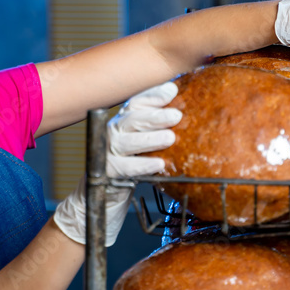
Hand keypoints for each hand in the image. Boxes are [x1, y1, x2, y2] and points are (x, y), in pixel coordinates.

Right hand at [52, 82, 180, 246]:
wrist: (103, 198)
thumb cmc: (130, 169)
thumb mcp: (146, 147)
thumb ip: (159, 131)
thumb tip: (187, 114)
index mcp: (123, 122)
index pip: (136, 103)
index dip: (152, 95)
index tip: (171, 91)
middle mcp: (113, 133)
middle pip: (131, 119)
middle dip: (155, 116)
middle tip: (176, 116)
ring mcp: (107, 152)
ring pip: (126, 141)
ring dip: (149, 139)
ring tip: (170, 138)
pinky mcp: (106, 173)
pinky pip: (124, 167)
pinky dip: (142, 165)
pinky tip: (159, 165)